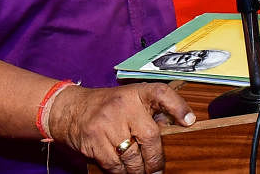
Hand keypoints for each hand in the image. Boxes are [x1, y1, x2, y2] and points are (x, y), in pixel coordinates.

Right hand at [50, 83, 195, 173]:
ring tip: (139, 170)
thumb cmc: (106, 106)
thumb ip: (149, 111)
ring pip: (133, 157)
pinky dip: (121, 172)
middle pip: (150, 137)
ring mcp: (108, 123)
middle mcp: (123, 105)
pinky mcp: (95, 140)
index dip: (177, 106)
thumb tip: (177, 127)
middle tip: (157, 169)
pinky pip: (116, 166)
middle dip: (155, 160)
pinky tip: (122, 168)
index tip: (189, 121)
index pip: (161, 93)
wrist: (71, 109)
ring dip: (138, 170)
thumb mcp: (128, 100)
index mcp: (136, 93)